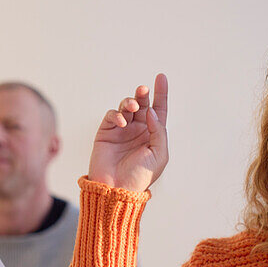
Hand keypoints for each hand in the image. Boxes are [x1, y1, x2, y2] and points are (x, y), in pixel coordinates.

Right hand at [88, 74, 167, 192]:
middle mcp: (138, 129)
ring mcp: (121, 130)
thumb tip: (151, 111)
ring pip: (126, 107)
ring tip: (133, 106)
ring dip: (130, 102)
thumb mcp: (159, 155)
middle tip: (143, 90)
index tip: (161, 77)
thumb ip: (158, 131)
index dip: (161, 93)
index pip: (158, 110)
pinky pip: (112, 116)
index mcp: (152, 134)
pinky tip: (122, 122)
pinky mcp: (106, 132)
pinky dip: (117, 115)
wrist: (116, 189)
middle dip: (143, 94)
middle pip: (142, 104)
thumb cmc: (140, 176)